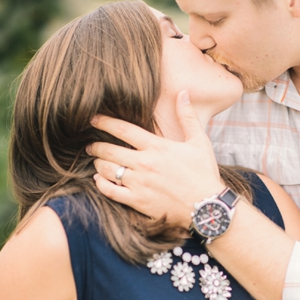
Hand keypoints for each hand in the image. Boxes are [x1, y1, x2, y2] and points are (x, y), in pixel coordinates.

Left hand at [87, 91, 223, 227]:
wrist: (208, 206)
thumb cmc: (204, 173)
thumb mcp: (200, 142)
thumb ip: (187, 117)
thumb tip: (183, 93)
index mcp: (157, 147)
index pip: (123, 130)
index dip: (104, 122)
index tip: (93, 119)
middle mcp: (144, 163)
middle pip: (109, 150)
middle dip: (95, 146)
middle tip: (91, 145)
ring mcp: (139, 183)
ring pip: (106, 170)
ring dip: (98, 164)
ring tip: (98, 161)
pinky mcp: (138, 201)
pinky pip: (110, 191)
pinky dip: (101, 184)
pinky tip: (99, 180)